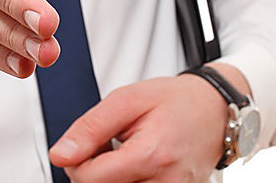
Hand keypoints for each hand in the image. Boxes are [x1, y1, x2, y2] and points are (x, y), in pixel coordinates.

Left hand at [49, 64, 250, 182]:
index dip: (76, 162)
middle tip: (108, 146)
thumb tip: (61, 155)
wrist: (215, 109)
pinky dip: (128, 181)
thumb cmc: (176, 101)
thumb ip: (90, 128)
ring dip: (111, 178)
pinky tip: (135, 166)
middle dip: (94, 171)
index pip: (89, 179)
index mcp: (151, 155)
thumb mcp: (127, 100)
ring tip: (124, 154)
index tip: (85, 146)